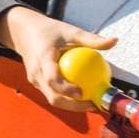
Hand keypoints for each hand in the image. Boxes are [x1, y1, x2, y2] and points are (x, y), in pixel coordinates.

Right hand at [0, 5, 116, 111]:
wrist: (24, 32)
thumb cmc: (49, 31)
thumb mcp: (70, 31)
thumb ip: (91, 39)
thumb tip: (114, 41)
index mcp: (42, 59)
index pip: (52, 79)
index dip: (66, 89)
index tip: (81, 92)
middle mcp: (36, 73)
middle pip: (52, 97)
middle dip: (73, 106)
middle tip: (93, 105)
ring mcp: (35, 81)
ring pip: (52, 99)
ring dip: (71, 105)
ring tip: (91, 104)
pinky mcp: (37, 84)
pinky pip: (52, 94)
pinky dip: (66, 98)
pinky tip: (83, 96)